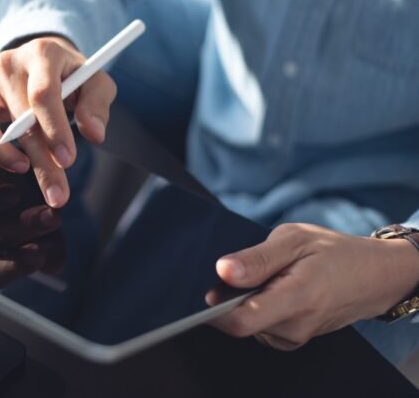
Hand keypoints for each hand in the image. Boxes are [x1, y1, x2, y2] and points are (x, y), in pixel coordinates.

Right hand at [0, 36, 116, 207]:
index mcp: (42, 54)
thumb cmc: (71, 77)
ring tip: (23, 167)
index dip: (55, 129)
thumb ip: (97, 105)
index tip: (67, 160)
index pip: (43, 93)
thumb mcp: (96, 83)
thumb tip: (94, 134)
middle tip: (56, 194)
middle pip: (16, 118)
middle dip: (39, 162)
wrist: (44, 63)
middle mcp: (7, 64)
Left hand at [208, 223, 418, 350]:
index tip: (204, 290)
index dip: (213, 310)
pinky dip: (256, 308)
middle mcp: (295, 327)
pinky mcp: (291, 339)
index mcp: (297, 299)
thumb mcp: (295, 239)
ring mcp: (294, 337)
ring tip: (267, 275)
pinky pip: (259, 326)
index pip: (240, 322)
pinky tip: (271, 289)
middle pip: (239, 322)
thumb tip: (222, 271)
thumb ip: (257, 258)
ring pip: (248, 324)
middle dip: (230, 297)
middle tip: (244, 269)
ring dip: (245, 301)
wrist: (375, 276)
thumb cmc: (334, 252)